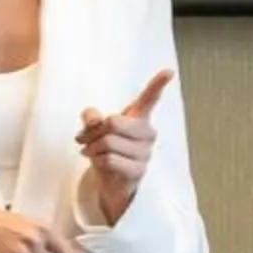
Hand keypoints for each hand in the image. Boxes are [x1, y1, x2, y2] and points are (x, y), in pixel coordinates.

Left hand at [75, 70, 172, 226]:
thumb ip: (92, 118)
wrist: (112, 181)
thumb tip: (93, 118)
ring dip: (92, 148)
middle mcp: (147, 134)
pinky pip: (109, 160)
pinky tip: (97, 162)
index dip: (158, 84)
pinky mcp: (138, 171)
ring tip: (90, 151)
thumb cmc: (107, 149)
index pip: (150, 99)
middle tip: (83, 138)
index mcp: (139, 118)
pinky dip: (96, 161)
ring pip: (109, 143)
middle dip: (93, 131)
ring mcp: (145, 153)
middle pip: (114, 122)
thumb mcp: (96, 130)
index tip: (169, 71)